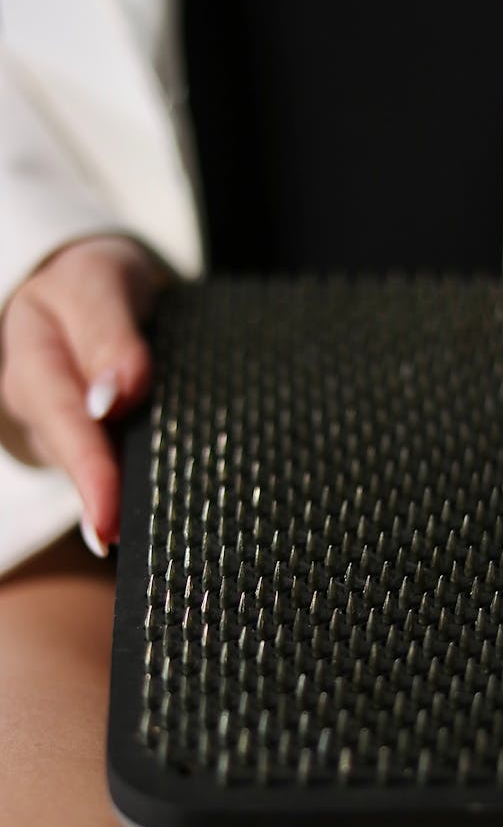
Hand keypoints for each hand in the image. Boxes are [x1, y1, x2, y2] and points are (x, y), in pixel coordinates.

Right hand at [0, 236, 165, 553]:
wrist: (87, 287)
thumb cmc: (98, 286)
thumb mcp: (104, 284)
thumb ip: (111, 335)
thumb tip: (118, 395)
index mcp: (36, 351)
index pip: (60, 410)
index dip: (85, 463)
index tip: (106, 508)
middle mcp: (35, 394)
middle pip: (64, 448)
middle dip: (92, 496)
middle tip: (112, 540)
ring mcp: (53, 420)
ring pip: (78, 462)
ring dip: (107, 501)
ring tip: (132, 541)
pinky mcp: (81, 436)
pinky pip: (101, 464)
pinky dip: (124, 491)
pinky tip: (143, 521)